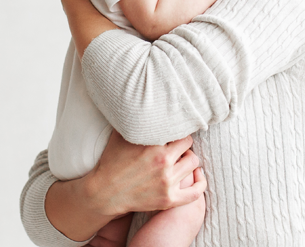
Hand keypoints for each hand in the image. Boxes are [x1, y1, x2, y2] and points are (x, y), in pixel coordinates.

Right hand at [86, 131, 206, 215]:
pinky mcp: (169, 199)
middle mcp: (163, 163)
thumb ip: (133, 121)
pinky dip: (200, 183)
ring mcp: (167, 183)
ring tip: (181, 159)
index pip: (179, 132)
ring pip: (193, 164)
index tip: (173, 133)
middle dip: (183, 144)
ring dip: (188, 160)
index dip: (176, 132)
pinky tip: (197, 176)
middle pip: (189, 145)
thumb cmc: (111, 162)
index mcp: (153, 146)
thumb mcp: (119, 136)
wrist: (104, 193)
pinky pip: (196, 192)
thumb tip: (139, 103)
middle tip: (176, 147)